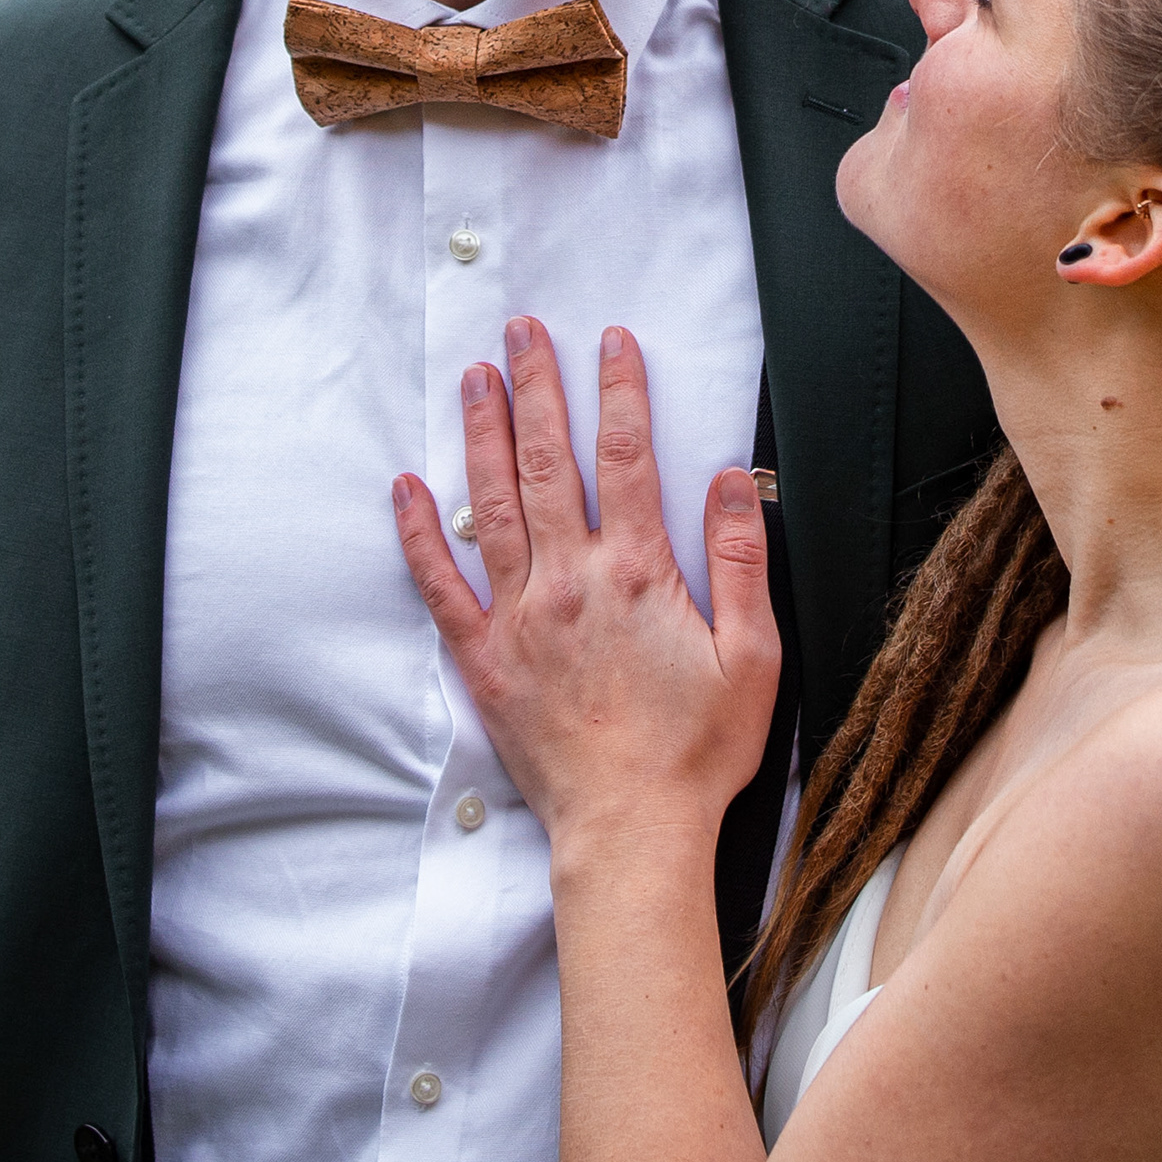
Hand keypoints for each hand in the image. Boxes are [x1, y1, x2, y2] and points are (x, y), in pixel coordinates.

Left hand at [391, 317, 781, 856]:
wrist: (633, 831)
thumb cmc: (698, 752)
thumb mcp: (755, 655)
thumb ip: (744, 560)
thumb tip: (735, 478)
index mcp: (640, 573)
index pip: (628, 457)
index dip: (621, 390)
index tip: (611, 340)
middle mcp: (571, 580)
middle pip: (550, 461)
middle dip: (538, 386)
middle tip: (523, 330)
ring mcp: (520, 616)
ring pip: (494, 504)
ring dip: (484, 434)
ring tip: (475, 377)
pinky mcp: (484, 657)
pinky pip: (441, 583)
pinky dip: (420, 532)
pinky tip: (407, 486)